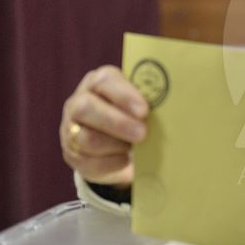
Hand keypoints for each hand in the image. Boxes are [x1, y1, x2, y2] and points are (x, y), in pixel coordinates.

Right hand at [60, 65, 148, 187]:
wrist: (114, 142)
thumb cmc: (133, 115)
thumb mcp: (139, 104)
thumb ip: (149, 102)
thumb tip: (174, 109)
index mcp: (98, 82)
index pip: (105, 81)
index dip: (124, 95)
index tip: (144, 111)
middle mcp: (79, 101)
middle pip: (87, 108)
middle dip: (117, 122)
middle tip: (142, 134)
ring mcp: (71, 128)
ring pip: (87, 138)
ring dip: (115, 145)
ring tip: (134, 149)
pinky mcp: (72, 154)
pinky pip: (89, 161)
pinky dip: (112, 164)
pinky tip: (126, 161)